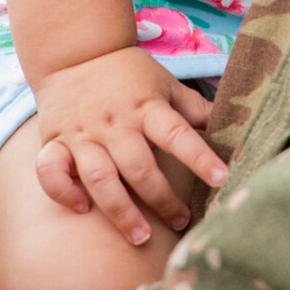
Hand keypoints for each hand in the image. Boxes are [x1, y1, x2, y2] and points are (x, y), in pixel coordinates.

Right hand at [32, 47, 225, 243]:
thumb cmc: (129, 74)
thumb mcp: (165, 84)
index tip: (222, 179)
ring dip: (120, 211)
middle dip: (162, 199)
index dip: (200, 157)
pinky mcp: (54, 142)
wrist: (77, 52)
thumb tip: (237, 124)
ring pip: (100, 178)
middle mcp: (115, 123)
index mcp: (147, 107)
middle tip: (181, 222)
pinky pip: (52, 172)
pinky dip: (64, 192)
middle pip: (139, 167)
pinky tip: (82, 209)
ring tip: (140, 237)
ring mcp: (82, 134)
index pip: (177, 134)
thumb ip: (194, 109)